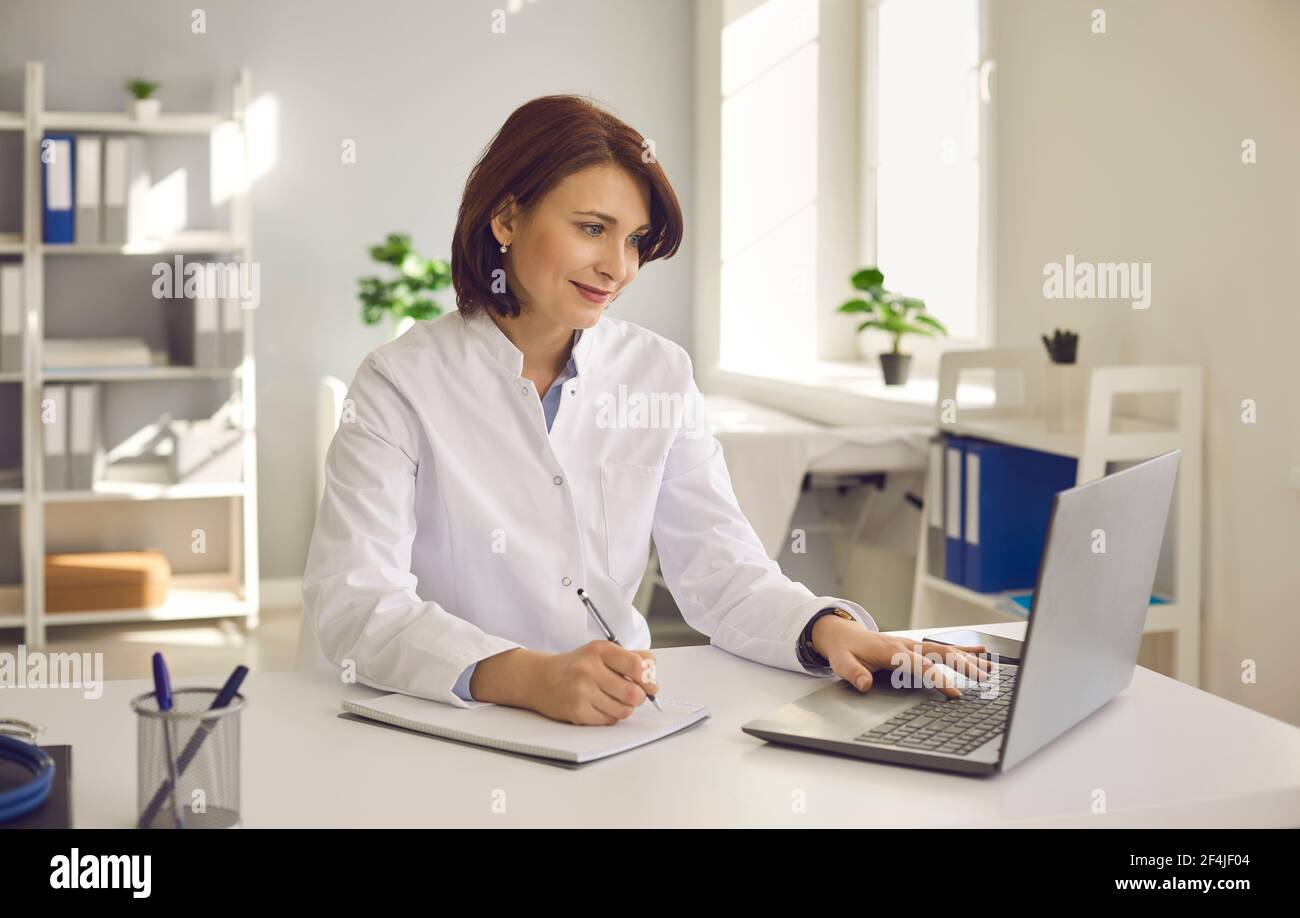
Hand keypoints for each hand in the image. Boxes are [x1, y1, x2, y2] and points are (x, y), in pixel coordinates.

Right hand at [525, 641, 658, 724]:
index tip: (648, 683)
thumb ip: (631, 658)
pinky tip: (600, 706)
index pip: (637, 666)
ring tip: (614, 700)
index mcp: (599, 650)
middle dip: (638, 697)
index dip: (648, 678)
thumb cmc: (576, 665)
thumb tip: (653, 676)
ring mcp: (582, 691)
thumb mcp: (601, 652)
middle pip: (633, 693)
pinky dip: (610, 716)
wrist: (540, 679)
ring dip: (624, 708)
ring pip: (623, 710)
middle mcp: (589, 669)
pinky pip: (609, 721)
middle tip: (633, 694)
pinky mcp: (577, 711)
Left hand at [811, 615, 992, 697]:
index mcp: (892, 651)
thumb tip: (865, 684)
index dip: (938, 678)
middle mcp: (907, 645)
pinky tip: (981, 651)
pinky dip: (963, 649)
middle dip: (963, 666)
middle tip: (983, 678)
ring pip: (946, 649)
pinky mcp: (915, 646)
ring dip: (968, 657)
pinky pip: (943, 647)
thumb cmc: (844, 650)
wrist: (841, 632)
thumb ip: (853, 673)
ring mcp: (913, 644)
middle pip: (941, 654)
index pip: (920, 666)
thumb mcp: (841, 663)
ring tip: (990, 666)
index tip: (954, 693)